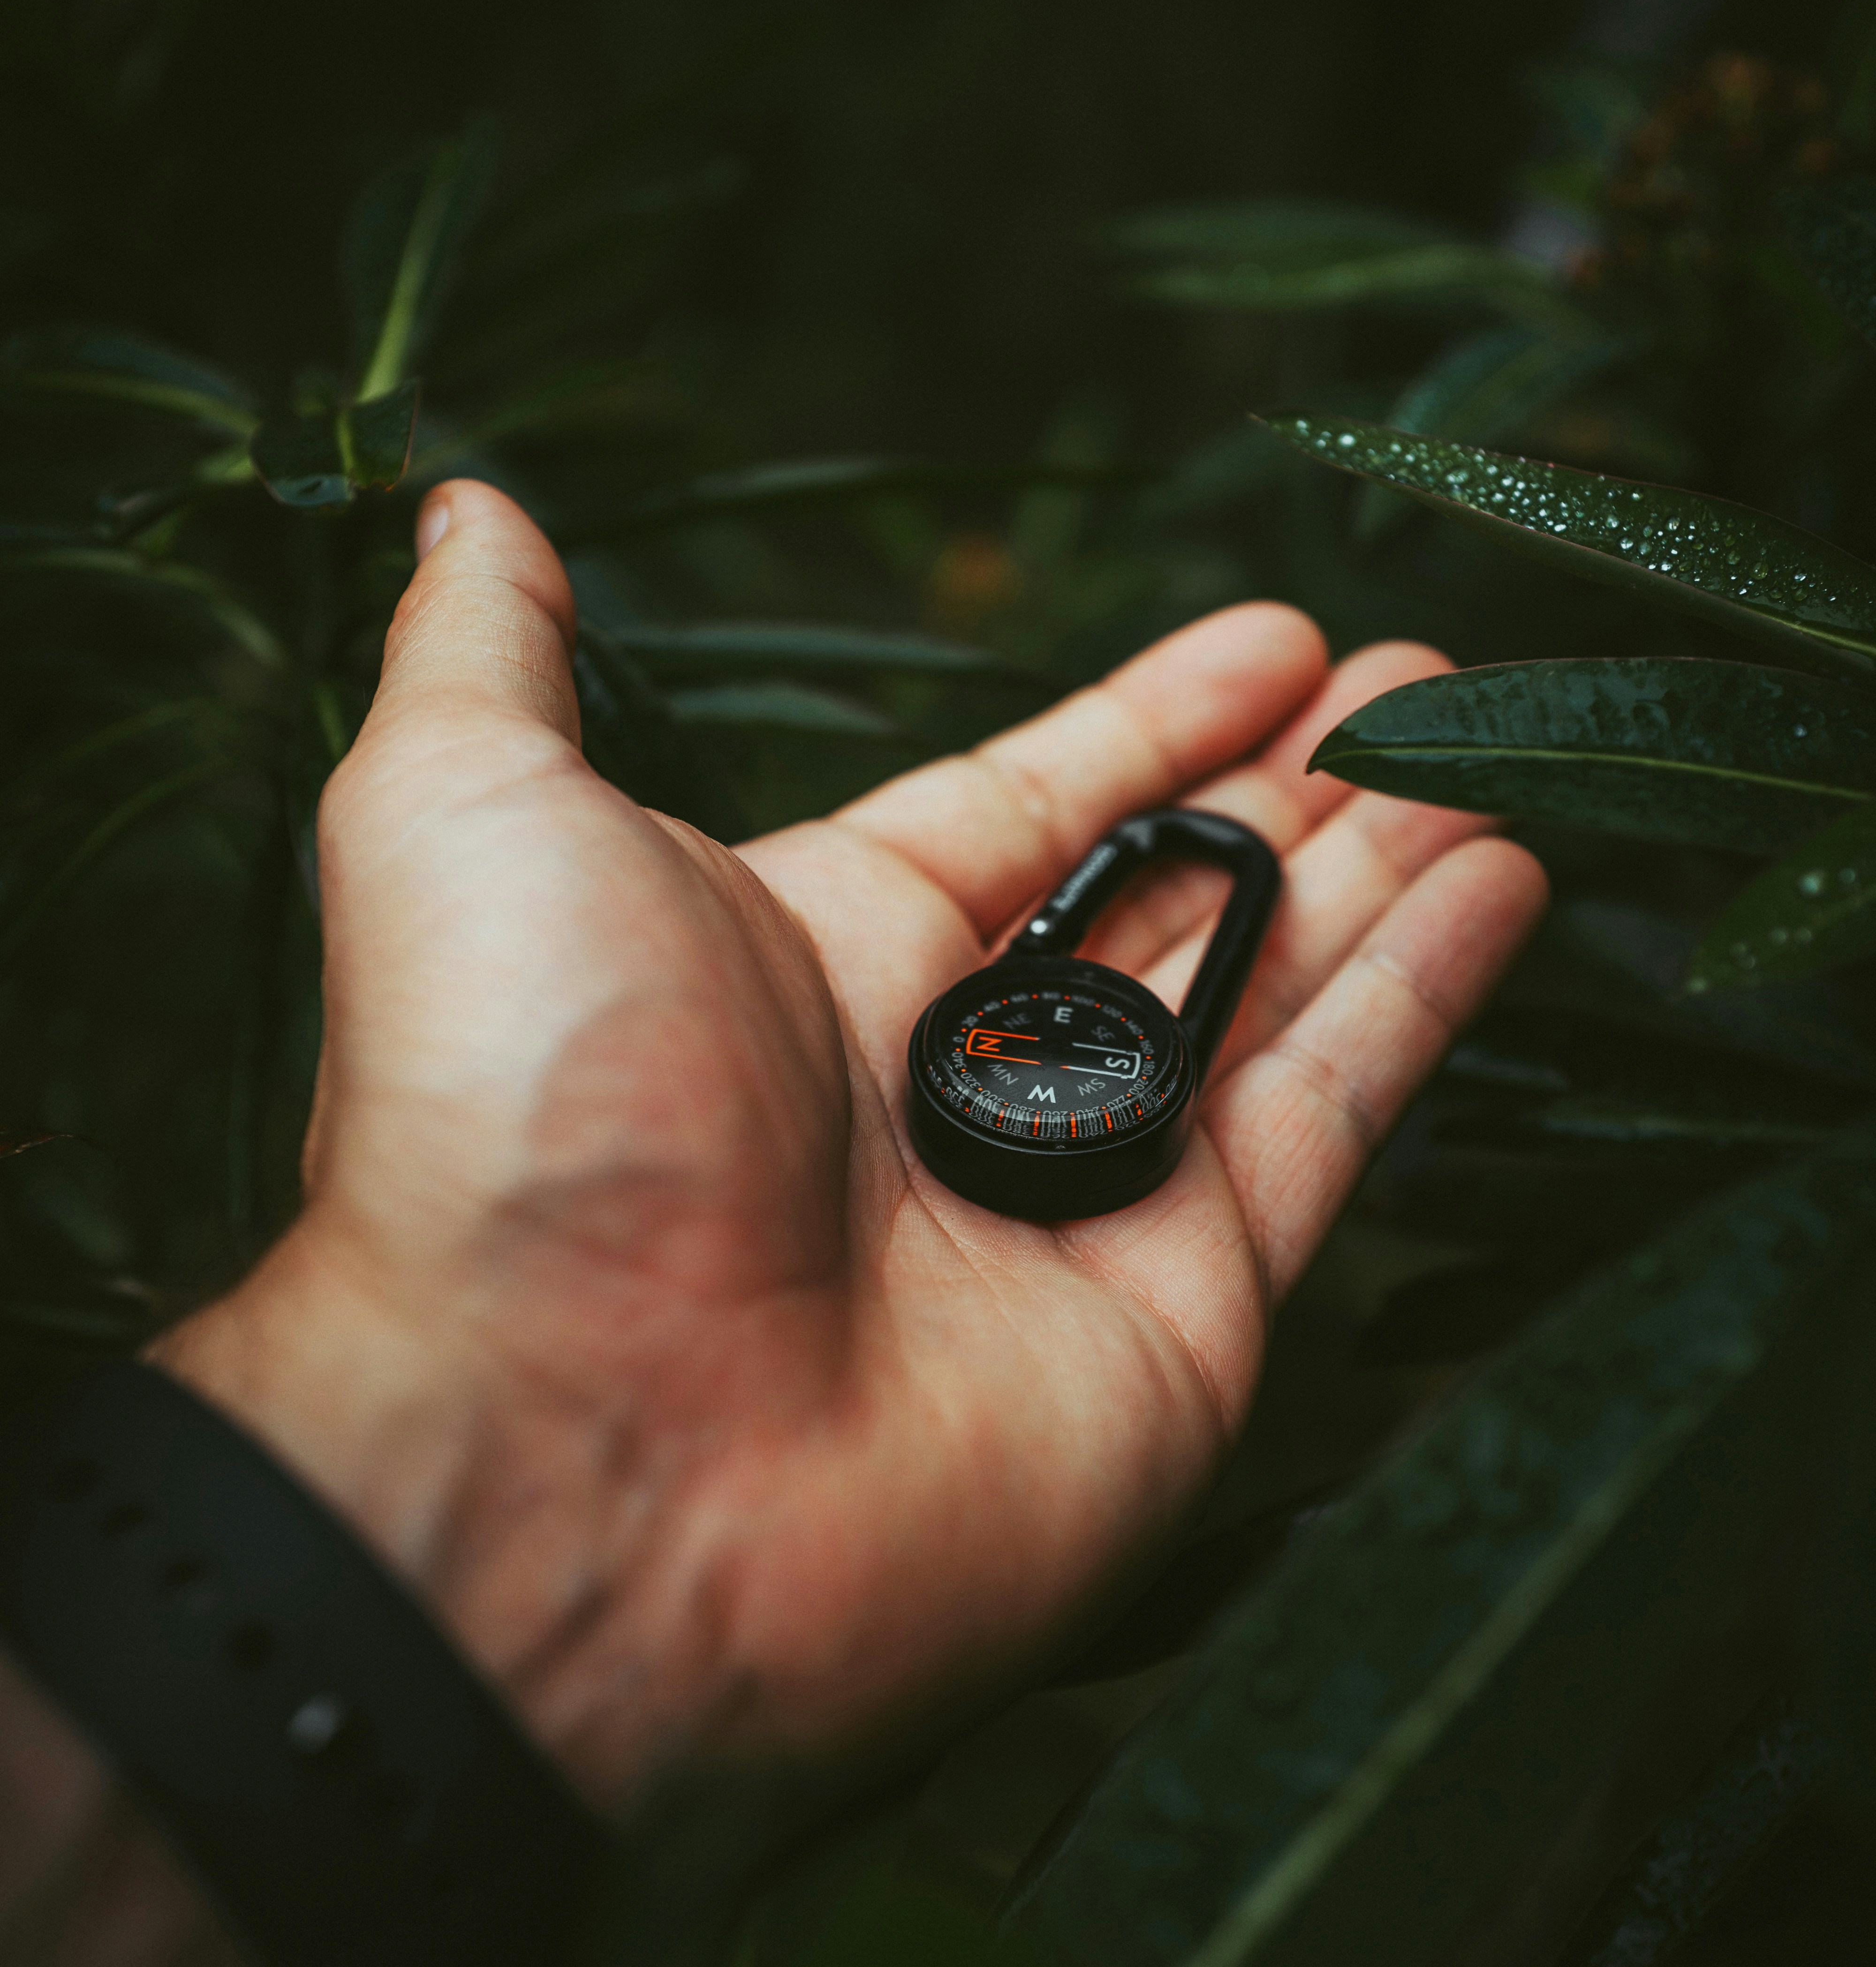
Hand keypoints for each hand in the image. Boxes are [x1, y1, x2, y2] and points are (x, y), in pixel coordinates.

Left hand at [150, 481, 1545, 1804]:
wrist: (566, 1456)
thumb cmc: (506, 1115)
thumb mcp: (461, 814)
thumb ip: (494, 654)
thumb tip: (471, 510)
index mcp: (808, 955)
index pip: (1027, 811)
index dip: (1153, 726)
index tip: (1277, 641)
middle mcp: (944, 1083)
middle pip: (1167, 905)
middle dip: (1298, 795)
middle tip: (1420, 694)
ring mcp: (1071, 1208)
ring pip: (1270, 1002)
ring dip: (1384, 876)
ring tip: (1491, 760)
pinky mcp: (1179, 1318)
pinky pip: (1325, 1128)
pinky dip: (1422, 1003)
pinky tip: (1504, 879)